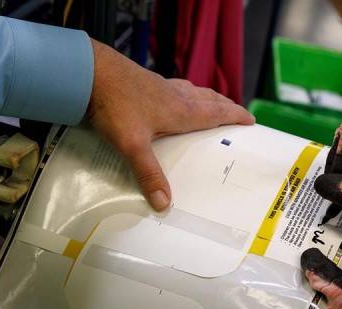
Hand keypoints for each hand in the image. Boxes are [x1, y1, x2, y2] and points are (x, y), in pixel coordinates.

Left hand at [87, 40, 253, 210]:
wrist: (90, 72)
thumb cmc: (115, 105)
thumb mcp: (132, 145)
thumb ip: (149, 174)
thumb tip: (164, 203)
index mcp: (182, 111)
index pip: (217, 113)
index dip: (235, 116)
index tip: (251, 120)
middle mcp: (177, 97)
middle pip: (210, 100)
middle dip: (226, 107)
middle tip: (237, 112)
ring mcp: (162, 87)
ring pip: (194, 92)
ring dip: (208, 98)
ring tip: (214, 103)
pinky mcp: (147, 82)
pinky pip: (177, 88)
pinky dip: (187, 93)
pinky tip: (176, 96)